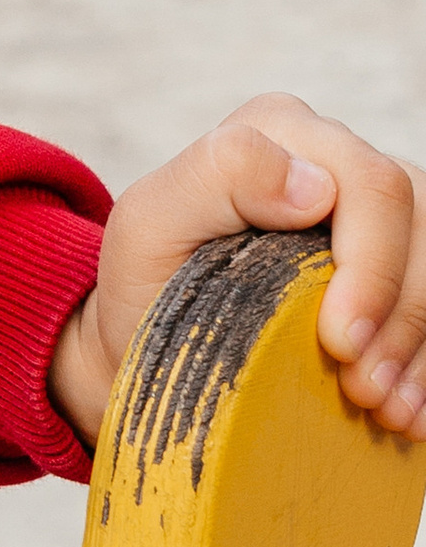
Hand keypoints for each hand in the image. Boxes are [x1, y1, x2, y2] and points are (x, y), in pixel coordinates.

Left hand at [48, 94, 423, 445]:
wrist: (150, 342)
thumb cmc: (147, 280)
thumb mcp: (148, 226)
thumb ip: (215, 178)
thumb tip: (314, 187)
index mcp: (283, 132)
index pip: (369, 184)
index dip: (373, 268)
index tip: (340, 343)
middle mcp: (339, 162)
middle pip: (420, 226)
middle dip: (402, 319)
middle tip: (362, 390)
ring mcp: (378, 216)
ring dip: (421, 348)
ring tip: (384, 410)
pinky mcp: (394, 269)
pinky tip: (408, 414)